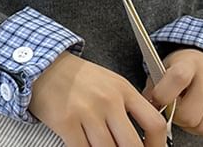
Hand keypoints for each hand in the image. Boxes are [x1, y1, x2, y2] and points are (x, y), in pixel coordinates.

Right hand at [29, 50, 167, 146]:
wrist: (43, 65)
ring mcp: (87, 111)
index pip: (154, 123)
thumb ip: (127, 106)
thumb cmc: (76, 76)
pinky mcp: (66, 121)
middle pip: (133, 145)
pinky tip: (85, 146)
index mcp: (122, 89)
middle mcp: (107, 100)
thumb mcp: (108, 83)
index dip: (158, 146)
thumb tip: (141, 138)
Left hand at [141, 47, 202, 139]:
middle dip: (177, 118)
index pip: (177, 79)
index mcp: (189, 62)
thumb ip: (154, 86)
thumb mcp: (164, 67)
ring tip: (190, 111)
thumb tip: (149, 107)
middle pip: (189, 115)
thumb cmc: (184, 68)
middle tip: (175, 110)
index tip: (157, 100)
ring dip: (193, 126)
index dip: (162, 96)